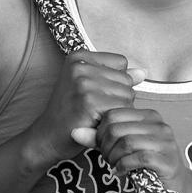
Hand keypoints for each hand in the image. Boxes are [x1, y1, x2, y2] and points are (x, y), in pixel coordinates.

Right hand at [26, 50, 145, 163]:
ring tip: (94, 115)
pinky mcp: (89, 102)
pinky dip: (113, 121)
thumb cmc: (71, 112)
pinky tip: (95, 123)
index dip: (114, 82)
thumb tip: (143, 72)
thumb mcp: (90, 86)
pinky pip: (122, 109)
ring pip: (127, 95)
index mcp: (79, 56)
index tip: (93, 93)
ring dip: (116, 111)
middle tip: (92, 108)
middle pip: (126, 80)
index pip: (121, 63)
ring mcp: (84, 83)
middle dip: (117, 98)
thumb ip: (116, 76)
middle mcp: (80, 66)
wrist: (47, 136)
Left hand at [92, 107, 187, 189]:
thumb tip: (74, 132)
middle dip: (105, 146)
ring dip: (113, 157)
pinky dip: (124, 166)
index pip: (113, 113)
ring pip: (126, 142)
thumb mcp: (122, 147)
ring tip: (113, 165)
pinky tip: (121, 172)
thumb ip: (99, 139)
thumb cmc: (146, 165)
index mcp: (149, 115)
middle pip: (117, 128)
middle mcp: (159, 124)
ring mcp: (165, 142)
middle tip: (106, 158)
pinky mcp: (167, 160)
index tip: (101, 146)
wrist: (176, 187)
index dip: (100, 131)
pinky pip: (138, 158)